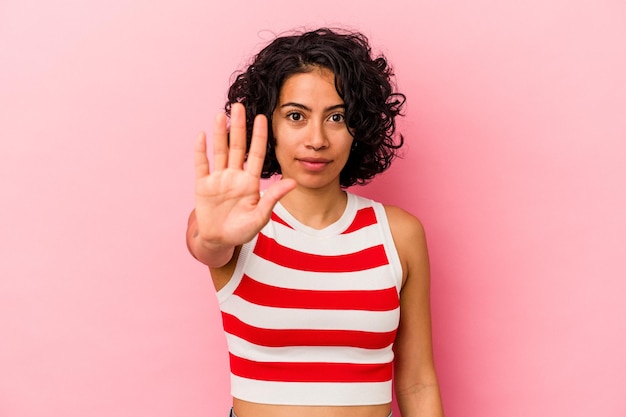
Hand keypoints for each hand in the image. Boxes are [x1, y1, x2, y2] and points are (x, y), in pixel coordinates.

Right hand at [193, 103, 295, 259]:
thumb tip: (293, 182)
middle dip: (239, 127)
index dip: (259, 136)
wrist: (220, 241)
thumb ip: (273, 197)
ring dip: (219, 133)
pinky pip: (202, 165)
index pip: (256, 154)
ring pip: (220, 151)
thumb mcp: (260, 216)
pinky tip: (201, 136)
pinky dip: (200, 151)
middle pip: (237, 146)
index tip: (263, 117)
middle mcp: (234, 176)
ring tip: (220, 114)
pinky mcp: (203, 185)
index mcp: (250, 182)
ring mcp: (218, 179)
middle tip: (239, 106)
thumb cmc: (242, 230)